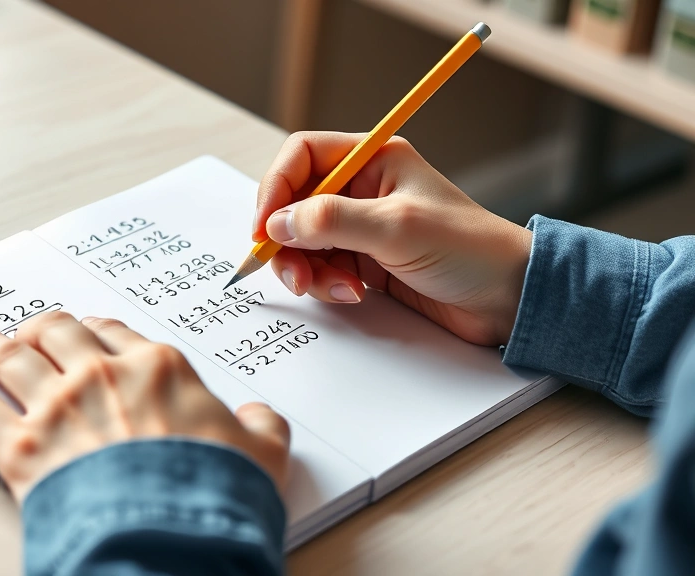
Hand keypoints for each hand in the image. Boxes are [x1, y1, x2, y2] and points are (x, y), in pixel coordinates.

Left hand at [0, 312, 289, 499]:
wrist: (171, 535)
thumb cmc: (214, 493)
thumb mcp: (263, 454)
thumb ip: (261, 427)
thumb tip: (259, 417)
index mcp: (157, 368)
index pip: (113, 332)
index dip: (92, 329)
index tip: (82, 330)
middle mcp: (100, 376)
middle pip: (54, 333)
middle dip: (36, 328)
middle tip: (25, 329)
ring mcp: (56, 408)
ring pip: (9, 359)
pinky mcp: (21, 450)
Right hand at [253, 132, 531, 345]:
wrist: (508, 298)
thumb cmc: (470, 250)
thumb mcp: (396, 228)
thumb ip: (331, 221)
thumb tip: (276, 224)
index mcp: (374, 160)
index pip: (302, 157)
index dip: (276, 189)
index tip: (265, 228)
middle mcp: (363, 189)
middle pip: (294, 203)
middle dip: (286, 240)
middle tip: (293, 273)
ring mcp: (362, 227)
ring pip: (303, 241)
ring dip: (306, 268)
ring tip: (334, 289)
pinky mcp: (365, 262)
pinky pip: (322, 268)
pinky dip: (326, 284)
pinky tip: (353, 294)